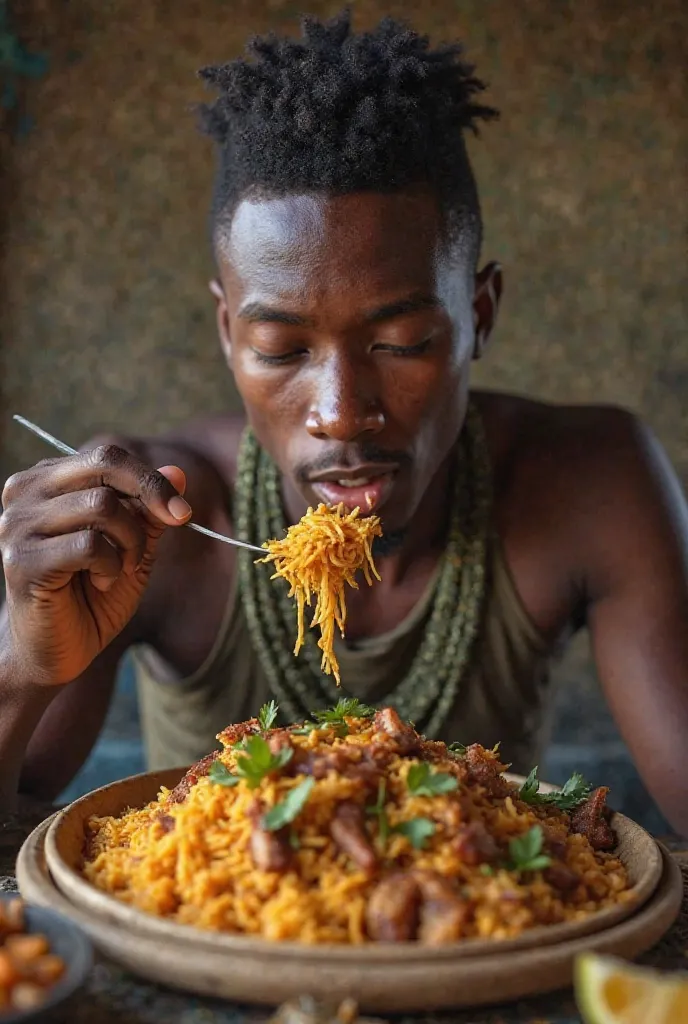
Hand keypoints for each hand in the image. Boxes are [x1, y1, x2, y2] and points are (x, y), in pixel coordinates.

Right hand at [0, 443, 191, 686]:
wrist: (58, 651)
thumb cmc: (93, 595)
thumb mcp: (133, 547)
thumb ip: (150, 511)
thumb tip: (178, 472)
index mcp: (48, 480)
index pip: (107, 456)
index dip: (152, 479)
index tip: (183, 513)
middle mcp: (25, 492)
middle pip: (104, 465)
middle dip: (150, 497)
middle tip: (172, 526)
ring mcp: (18, 524)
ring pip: (102, 505)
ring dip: (129, 541)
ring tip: (121, 568)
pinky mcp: (21, 560)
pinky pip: (89, 545)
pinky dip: (110, 566)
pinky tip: (100, 582)